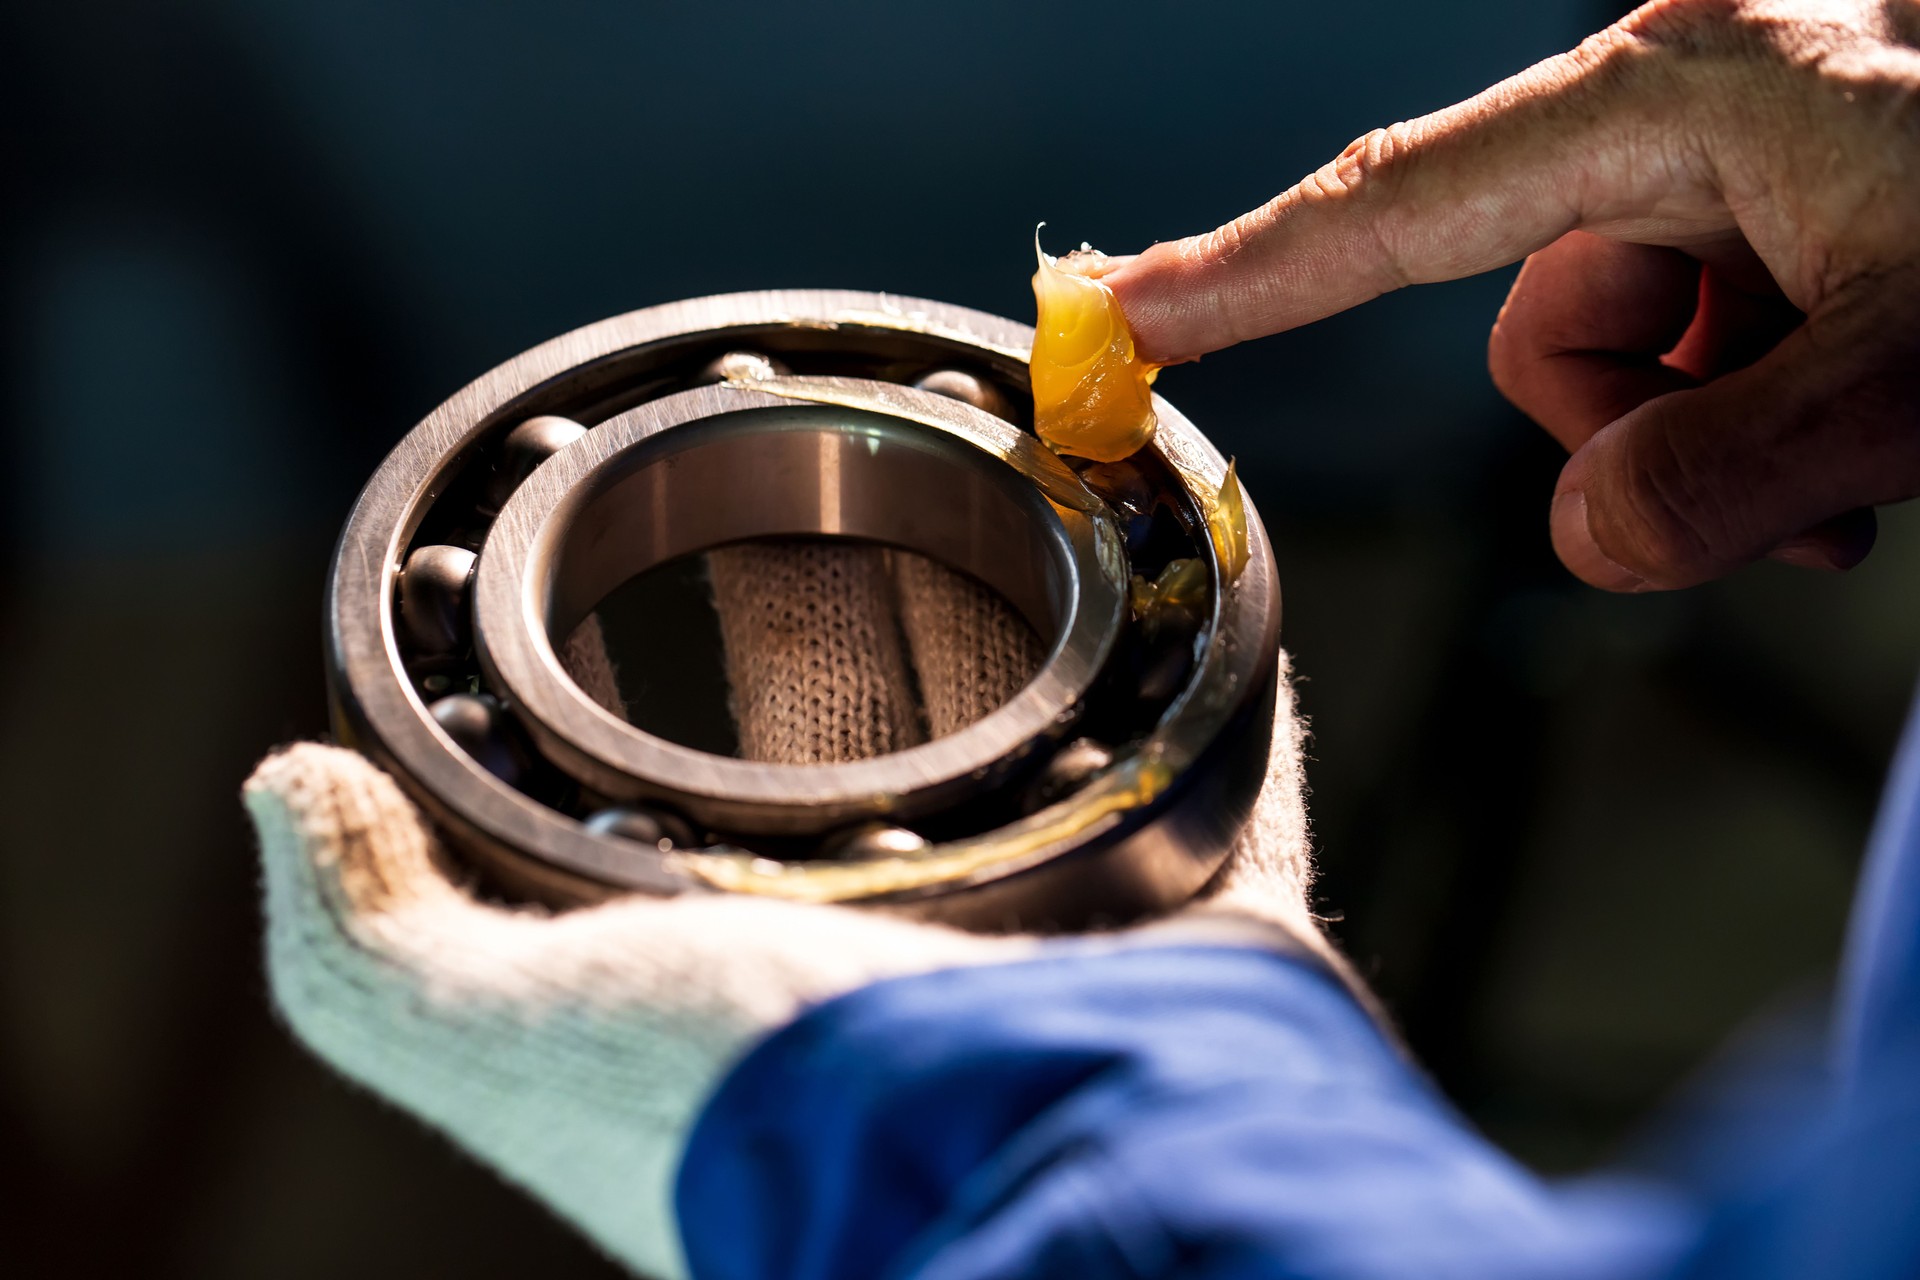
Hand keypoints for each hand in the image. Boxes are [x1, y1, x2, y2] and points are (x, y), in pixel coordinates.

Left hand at [247, 544, 1332, 1279]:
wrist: (1029, 1167)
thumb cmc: (766, 1114)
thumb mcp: (511, 1039)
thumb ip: (366, 954)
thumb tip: (289, 785)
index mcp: (760, 1002)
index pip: (706, 843)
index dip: (677, 744)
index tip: (656, 618)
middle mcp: (920, 978)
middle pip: (896, 797)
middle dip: (873, 682)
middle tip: (852, 530)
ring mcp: (1078, 944)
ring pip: (1062, 771)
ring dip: (1045, 671)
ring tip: (1023, 525)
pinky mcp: (1217, 912)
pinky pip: (1228, 767)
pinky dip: (1218, 682)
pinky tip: (1187, 569)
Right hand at [1108, 0, 1919, 591]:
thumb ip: (1725, 471)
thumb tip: (1588, 540)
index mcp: (1680, 97)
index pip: (1396, 210)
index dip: (1242, 275)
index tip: (1118, 316)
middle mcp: (1690, 113)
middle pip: (1538, 325)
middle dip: (1642, 429)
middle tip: (1794, 471)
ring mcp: (1743, 168)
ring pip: (1625, 362)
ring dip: (1724, 444)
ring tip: (1865, 451)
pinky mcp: (1790, 220)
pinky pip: (1702, 356)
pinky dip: (1770, 428)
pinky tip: (1873, 429)